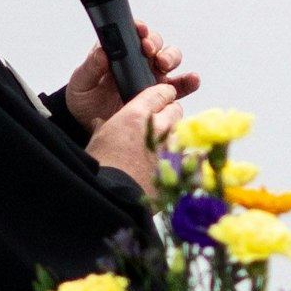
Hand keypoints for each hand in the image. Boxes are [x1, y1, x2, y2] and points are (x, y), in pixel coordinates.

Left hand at [66, 20, 200, 132]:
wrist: (89, 127)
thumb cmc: (85, 99)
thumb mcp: (81, 82)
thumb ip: (91, 67)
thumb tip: (102, 52)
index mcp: (120, 53)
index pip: (134, 33)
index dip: (140, 29)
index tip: (140, 31)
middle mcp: (140, 62)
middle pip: (157, 44)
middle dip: (156, 45)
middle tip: (150, 52)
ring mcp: (153, 78)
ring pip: (171, 61)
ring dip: (172, 59)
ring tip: (165, 65)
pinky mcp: (163, 96)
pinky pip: (180, 87)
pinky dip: (189, 82)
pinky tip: (192, 80)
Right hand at [86, 82, 180, 196]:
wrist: (115, 197)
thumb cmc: (103, 169)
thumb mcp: (96, 142)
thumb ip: (103, 128)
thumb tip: (100, 123)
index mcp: (138, 115)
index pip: (160, 93)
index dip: (162, 94)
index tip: (162, 96)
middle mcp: (160, 128)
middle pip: (175, 111)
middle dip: (169, 113)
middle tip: (161, 121)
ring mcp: (173, 148)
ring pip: (181, 133)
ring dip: (174, 137)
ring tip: (163, 147)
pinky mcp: (182, 167)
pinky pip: (193, 157)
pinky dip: (190, 158)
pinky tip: (187, 160)